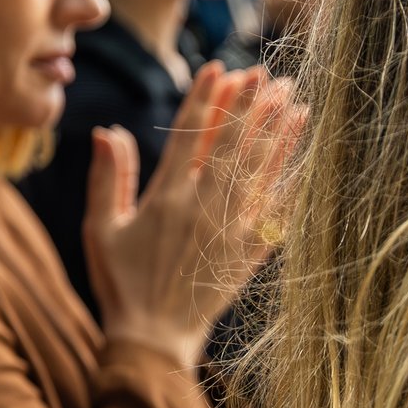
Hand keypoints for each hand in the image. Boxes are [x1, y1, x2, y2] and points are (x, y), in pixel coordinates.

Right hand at [85, 63, 305, 366]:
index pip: (189, 134)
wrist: (153, 339)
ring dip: (278, 134)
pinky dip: (293, 185)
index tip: (220, 68)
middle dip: (251, 105)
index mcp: (166, 196)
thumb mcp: (100, 229)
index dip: (206, 98)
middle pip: (233, 144)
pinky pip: (277, 213)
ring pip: (260, 171)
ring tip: (295, 102)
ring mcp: (230, 230)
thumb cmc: (121, 283)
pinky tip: (308, 160)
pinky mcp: (249, 253)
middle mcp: (202, 207)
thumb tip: (107, 131)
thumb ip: (106, 178)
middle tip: (269, 74)